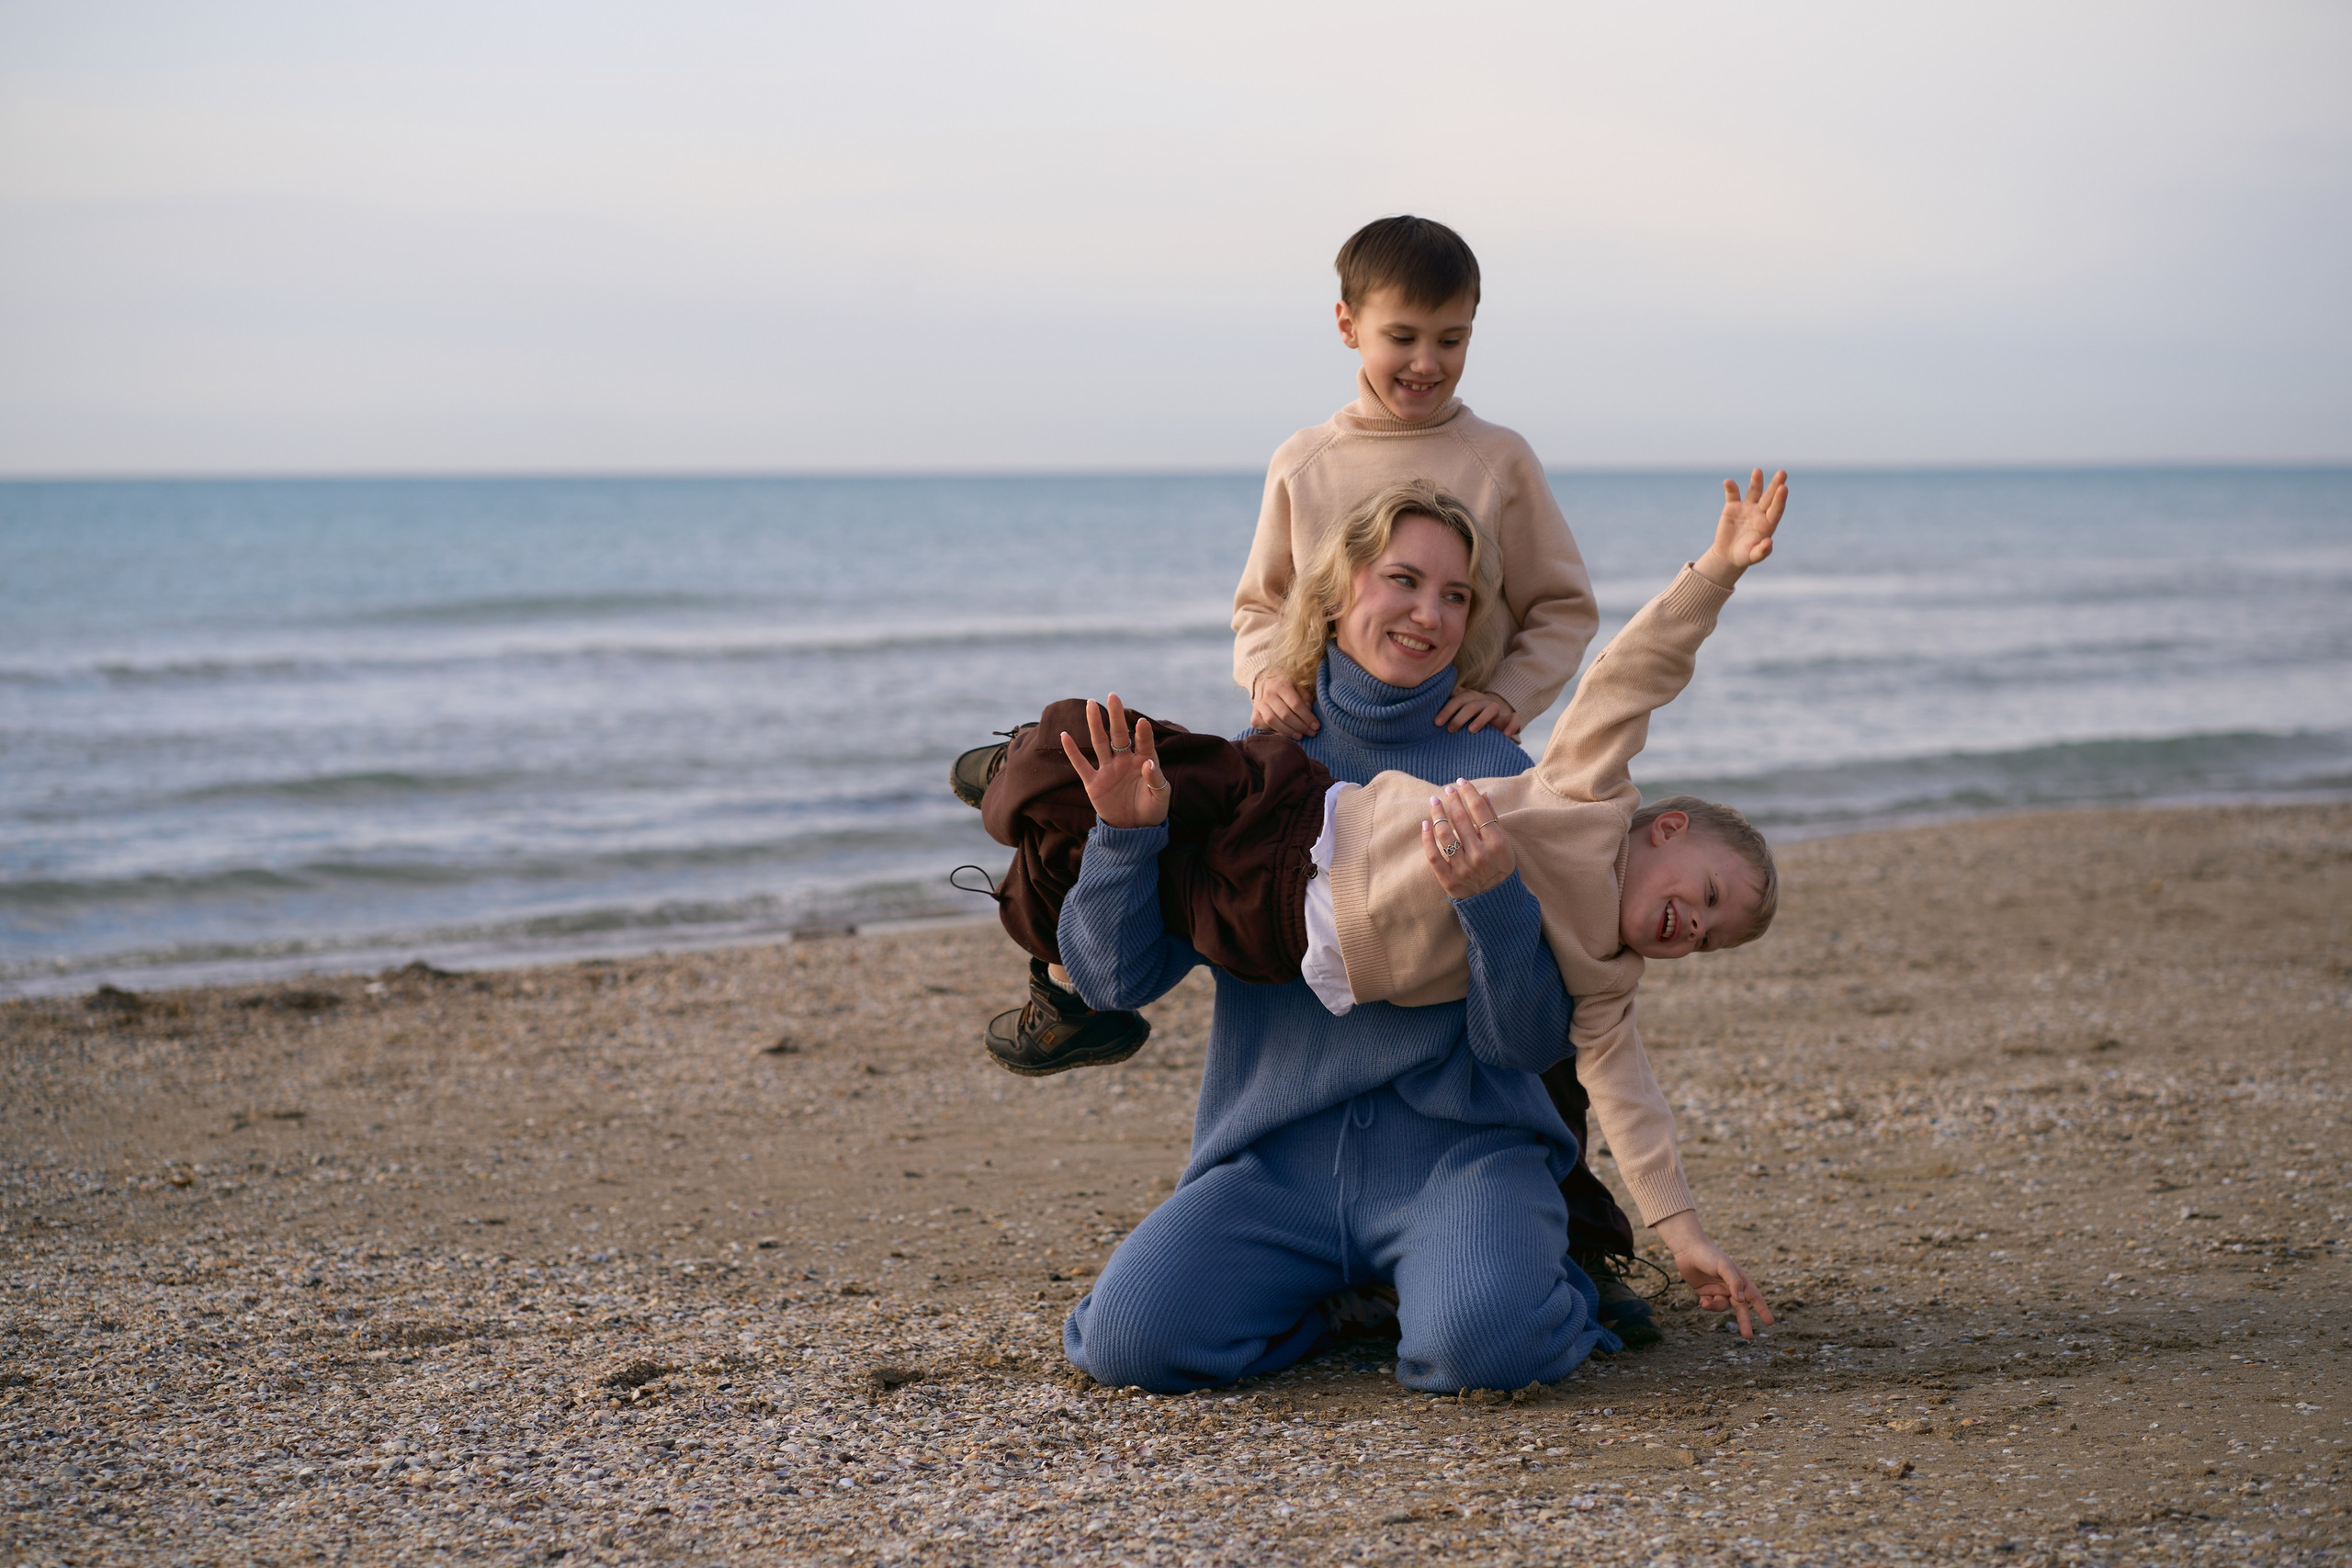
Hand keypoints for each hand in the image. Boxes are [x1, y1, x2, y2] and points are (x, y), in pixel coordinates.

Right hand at [1059, 694, 1170, 829]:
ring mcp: (1108, 770)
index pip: (1143, 743)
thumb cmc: (1152, 810)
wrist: (1134, 830)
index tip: (1140, 722)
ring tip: (1090, 704)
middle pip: (1119, 735)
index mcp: (1144, 762)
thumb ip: (1156, 780)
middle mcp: (1124, 761)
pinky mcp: (1094, 783)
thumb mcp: (1160, 798)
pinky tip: (1065, 735)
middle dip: (1116, 716)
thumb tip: (1148, 763)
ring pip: (1100, 743)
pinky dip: (1073, 752)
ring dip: (1095, 725)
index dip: (1142, 734)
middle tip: (1113, 696)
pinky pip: (1081, 765)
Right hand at [1250, 672, 1318, 738]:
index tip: (1316, 726)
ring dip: (1288, 732)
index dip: (1307, 717)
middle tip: (1312, 733)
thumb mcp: (1298, 685)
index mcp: (1281, 685)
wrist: (1264, 681)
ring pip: (1273, 722)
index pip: (1295, 704)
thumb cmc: (1286, 685)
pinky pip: (1262, 726)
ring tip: (1300, 736)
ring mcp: (1259, 705)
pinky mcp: (1254, 714)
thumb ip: (1305, 697)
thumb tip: (1308, 711)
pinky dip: (1273, 731)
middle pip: (1285, 715)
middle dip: (1301, 727)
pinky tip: (1284, 734)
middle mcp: (1268, 694)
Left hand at [1419, 780, 1516, 898]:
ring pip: (1444, 835)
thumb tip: (1484, 794)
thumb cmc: (1500, 867)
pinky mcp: (1448, 879)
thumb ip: (1493, 820)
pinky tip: (1425, 824)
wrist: (1494, 900)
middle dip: (1452, 800)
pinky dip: (1427, 838)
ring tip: (1434, 802)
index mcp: (1497, 844)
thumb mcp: (1504, 844)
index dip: (1469, 793)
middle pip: (1460, 819)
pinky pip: (1433, 855)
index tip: (1461, 782)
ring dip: (1437, 814)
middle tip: (1447, 789)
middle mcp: (1479, 855)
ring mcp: (1462, 867)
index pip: (1480, 811)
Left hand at [1434, 687, 1519, 736]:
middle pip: (1471, 705)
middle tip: (1450, 729)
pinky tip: (1506, 735)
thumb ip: (1447, 705)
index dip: (1447, 710)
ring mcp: (1498, 708)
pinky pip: (1515, 718)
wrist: (1498, 710)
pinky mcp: (1510, 717)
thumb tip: (1425, 704)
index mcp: (1470, 697)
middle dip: (1459, 717)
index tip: (1436, 723)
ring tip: (1471, 730)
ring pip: (1491, 709)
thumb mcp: (1460, 707)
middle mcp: (1483, 700)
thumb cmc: (1472, 712)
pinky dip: (1512, 725)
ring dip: (1481, 719)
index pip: (1457, 700)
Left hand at [1653, 1210, 1774, 1338]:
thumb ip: (1734, 1282)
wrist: (1688, 1250)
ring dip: (1716, 1307)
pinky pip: (1710, 1304)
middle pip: (1741, 1308)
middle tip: (1748, 1337)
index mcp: (1740, 1279)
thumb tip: (1741, 1300)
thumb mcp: (1724, 1266)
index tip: (1770, 1323)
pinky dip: (1707, 1305)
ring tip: (1706, 1303)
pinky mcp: (1706, 1293)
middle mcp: (1731, 1287)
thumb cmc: (1709, 1255)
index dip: (1762, 1309)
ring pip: (1722, 1306)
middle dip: (1744, 1322)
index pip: (1755, 1297)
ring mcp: (1719, 1290)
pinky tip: (1702, 1300)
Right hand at [1694, 468, 1788, 588]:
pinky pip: (1732, 495)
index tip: (1784, 488)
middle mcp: (1760, 513)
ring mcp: (1747, 508)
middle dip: (1775, 485)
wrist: (1728, 554)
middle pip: (1769, 497)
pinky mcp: (1732, 507)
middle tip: (1782, 473)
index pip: (1776, 509)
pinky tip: (1728, 482)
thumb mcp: (1753, 557)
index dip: (1780, 499)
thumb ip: (1762, 551)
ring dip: (1756, 481)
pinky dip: (1730, 488)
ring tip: (1757, 471)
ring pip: (1754, 491)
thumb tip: (1770, 542)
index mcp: (1768, 524)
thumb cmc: (1744, 556)